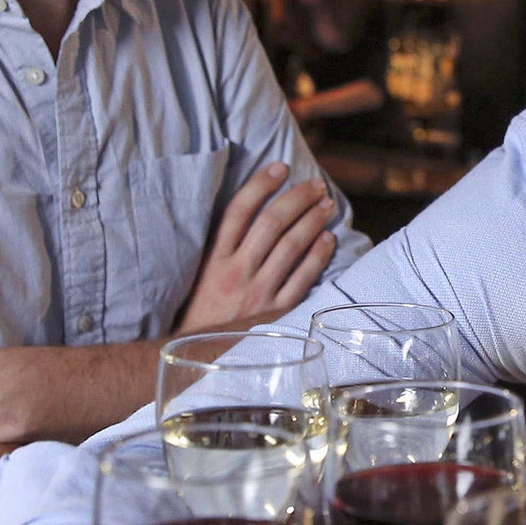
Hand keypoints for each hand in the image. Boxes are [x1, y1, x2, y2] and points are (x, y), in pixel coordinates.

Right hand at [177, 164, 338, 331]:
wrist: (197, 356)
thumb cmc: (200, 310)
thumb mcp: (199, 273)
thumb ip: (221, 245)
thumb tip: (250, 209)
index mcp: (212, 259)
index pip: (238, 211)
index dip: (261, 185)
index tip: (280, 167)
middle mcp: (235, 273)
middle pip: (271, 223)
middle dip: (297, 198)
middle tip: (315, 184)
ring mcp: (257, 293)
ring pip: (291, 246)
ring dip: (312, 220)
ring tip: (326, 204)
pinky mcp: (276, 313)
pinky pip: (303, 278)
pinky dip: (318, 256)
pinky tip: (328, 239)